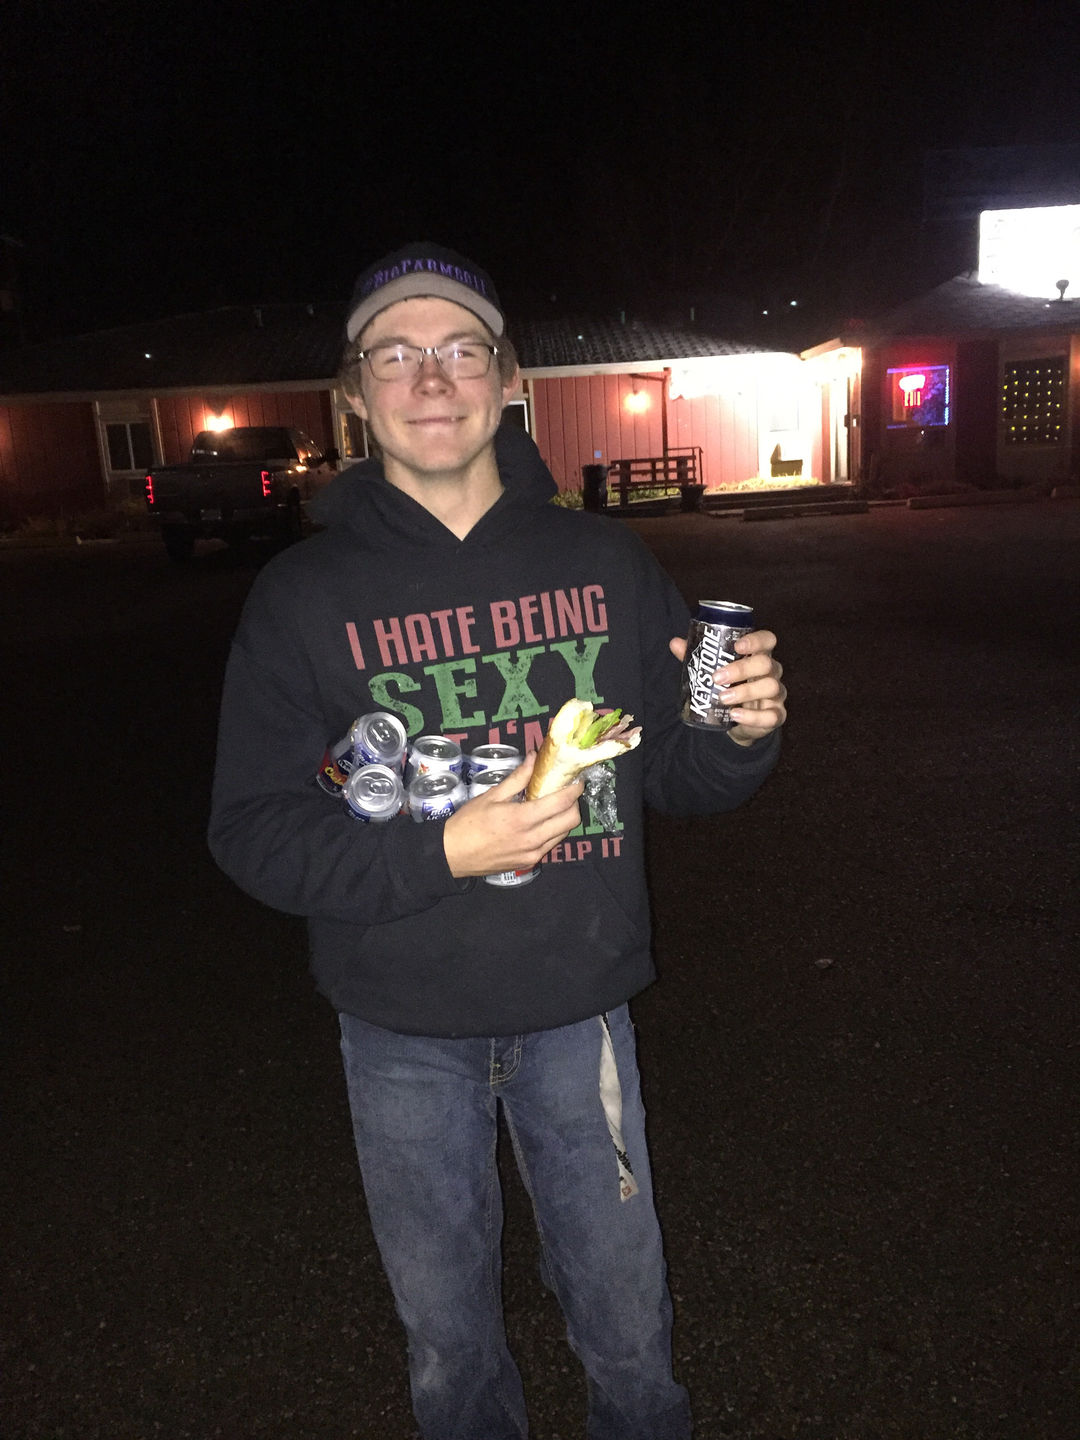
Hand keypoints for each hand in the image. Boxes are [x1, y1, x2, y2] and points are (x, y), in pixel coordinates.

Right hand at [442, 753, 584, 877]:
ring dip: (564, 818)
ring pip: (563, 833)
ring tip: (553, 806)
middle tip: (566, 792)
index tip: (577, 779)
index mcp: (522, 818)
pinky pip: (550, 845)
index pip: (561, 803)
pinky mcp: (529, 863)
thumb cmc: (468, 822)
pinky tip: (539, 823)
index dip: (574, 789)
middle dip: (573, 804)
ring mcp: (533, 854)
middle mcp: (532, 839)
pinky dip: (552, 831)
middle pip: (571, 820)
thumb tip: (534, 758)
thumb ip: (518, 778)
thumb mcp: (491, 796)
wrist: (452, 855)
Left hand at [669, 629, 786, 745]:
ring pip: (770, 687)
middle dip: (741, 669)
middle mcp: (772, 672)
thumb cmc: (729, 687)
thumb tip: (675, 643)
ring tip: (722, 698)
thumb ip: (698, 658)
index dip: (756, 640)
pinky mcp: (776, 715)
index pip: (767, 640)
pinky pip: (771, 716)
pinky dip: (753, 716)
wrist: (737, 721)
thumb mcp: (714, 672)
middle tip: (716, 678)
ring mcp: (776, 694)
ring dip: (745, 692)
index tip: (738, 645)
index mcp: (758, 656)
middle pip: (766, 664)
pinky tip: (735, 715)